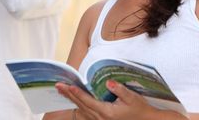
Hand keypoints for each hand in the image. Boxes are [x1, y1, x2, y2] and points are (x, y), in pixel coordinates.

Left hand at [56, 80, 186, 119]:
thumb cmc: (140, 109)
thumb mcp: (132, 98)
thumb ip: (120, 90)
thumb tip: (109, 82)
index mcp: (107, 112)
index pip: (88, 101)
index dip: (77, 93)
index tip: (68, 86)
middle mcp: (101, 118)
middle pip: (81, 105)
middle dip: (69, 95)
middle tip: (58, 86)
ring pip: (82, 110)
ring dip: (72, 100)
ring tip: (62, 91)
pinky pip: (86, 113)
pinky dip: (78, 105)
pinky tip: (74, 100)